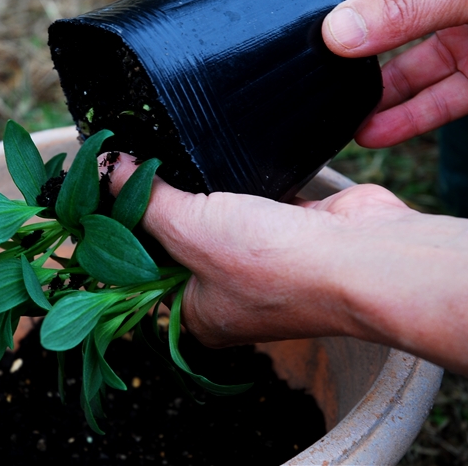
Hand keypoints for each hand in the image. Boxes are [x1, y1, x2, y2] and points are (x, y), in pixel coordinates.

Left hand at [107, 154, 414, 347]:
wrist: (362, 257)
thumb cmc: (273, 264)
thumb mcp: (188, 228)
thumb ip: (146, 199)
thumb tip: (105, 168)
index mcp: (199, 314)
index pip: (146, 273)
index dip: (126, 233)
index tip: (110, 193)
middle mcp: (231, 295)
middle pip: (183, 242)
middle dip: (166, 206)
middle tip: (138, 164)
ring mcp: (266, 263)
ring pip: (220, 220)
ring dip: (206, 192)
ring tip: (174, 154)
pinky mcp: (293, 230)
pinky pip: (256, 201)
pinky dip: (243, 181)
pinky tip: (225, 155)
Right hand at [321, 0, 467, 147]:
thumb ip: (407, 10)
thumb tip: (338, 31)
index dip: (346, 1)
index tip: (319, 34)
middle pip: (387, 27)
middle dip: (357, 58)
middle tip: (327, 84)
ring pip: (411, 70)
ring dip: (379, 98)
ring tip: (344, 120)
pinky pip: (441, 99)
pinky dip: (410, 118)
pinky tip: (378, 131)